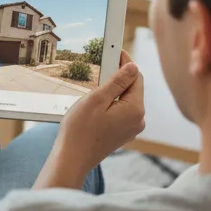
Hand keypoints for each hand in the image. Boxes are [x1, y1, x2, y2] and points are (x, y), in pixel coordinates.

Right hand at [37, 51, 144, 188]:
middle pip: (133, 89)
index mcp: (135, 110)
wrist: (72, 158)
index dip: (125, 63)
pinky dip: (111, 104)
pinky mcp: (123, 134)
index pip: (137, 77)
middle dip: (118, 78)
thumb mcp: (97, 99)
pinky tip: (96, 106)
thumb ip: (118, 81)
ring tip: (94, 91)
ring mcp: (131, 129)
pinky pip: (121, 112)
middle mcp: (138, 120)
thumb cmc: (80, 130)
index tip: (114, 52)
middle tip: (101, 68)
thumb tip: (133, 66)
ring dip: (113, 92)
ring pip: (126, 100)